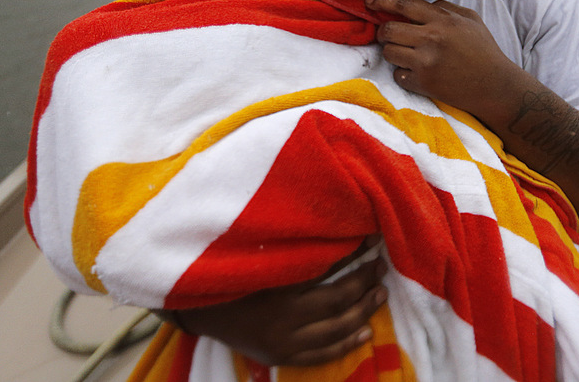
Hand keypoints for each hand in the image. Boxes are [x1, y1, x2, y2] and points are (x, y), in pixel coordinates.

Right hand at [162, 240, 387, 366]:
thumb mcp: (257, 251)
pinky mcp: (281, 356)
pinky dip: (347, 344)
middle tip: (381, 265)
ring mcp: (282, 340)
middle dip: (364, 281)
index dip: (353, 251)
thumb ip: (292, 241)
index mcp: (275, 283)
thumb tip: (332, 222)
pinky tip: (366, 332)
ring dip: (363, 310)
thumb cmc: (230, 270)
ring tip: (380, 293)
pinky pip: (322, 354)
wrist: (198, 308)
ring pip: (335, 328)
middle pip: (336, 299)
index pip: (326, 266)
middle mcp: (281, 316)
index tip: (373, 236)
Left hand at [365, 0, 521, 117]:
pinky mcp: (423, 84)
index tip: (369, 2)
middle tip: (388, 34)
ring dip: (392, 52)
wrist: (495, 86)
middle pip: (388, 29)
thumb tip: (418, 5)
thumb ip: (445, 8)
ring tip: (405, 54)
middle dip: (383, 31)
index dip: (382, 1)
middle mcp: (432, 39)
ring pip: (388, 52)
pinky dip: (402, 73)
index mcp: (443, 20)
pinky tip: (416, 72)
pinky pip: (397, 74)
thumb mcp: (471, 20)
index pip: (403, 4)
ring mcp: (426, 62)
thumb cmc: (484, 51)